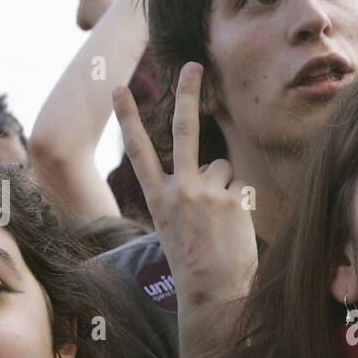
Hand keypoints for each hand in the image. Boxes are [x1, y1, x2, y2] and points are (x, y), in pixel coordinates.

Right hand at [113, 63, 257, 319]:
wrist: (213, 293)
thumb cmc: (195, 263)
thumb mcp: (177, 225)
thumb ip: (187, 192)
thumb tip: (214, 164)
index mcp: (158, 198)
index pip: (139, 150)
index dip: (128, 118)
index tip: (117, 89)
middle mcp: (178, 189)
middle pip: (184, 130)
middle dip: (188, 93)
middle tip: (193, 64)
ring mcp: (205, 192)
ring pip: (222, 167)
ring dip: (224, 187)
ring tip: (220, 221)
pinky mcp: (231, 199)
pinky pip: (240, 187)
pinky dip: (240, 205)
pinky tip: (233, 229)